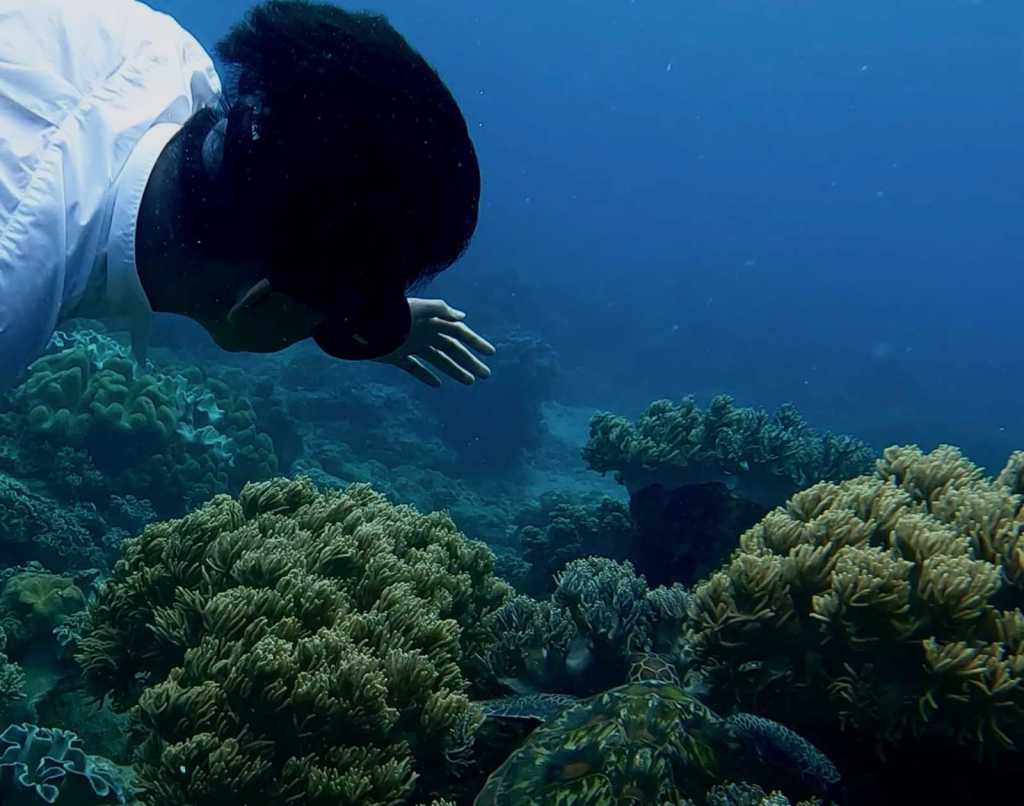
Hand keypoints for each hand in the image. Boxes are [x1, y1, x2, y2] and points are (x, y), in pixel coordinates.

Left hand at [375, 298, 495, 386]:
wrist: (360, 324)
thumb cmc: (391, 313)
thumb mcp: (418, 308)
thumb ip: (440, 310)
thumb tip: (463, 318)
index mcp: (431, 321)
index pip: (459, 332)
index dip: (475, 342)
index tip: (491, 354)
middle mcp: (423, 333)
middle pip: (452, 349)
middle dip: (469, 361)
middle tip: (484, 375)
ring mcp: (411, 345)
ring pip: (438, 360)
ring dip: (454, 370)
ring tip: (469, 382)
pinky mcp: (396, 357)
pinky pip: (414, 368)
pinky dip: (425, 376)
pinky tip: (437, 385)